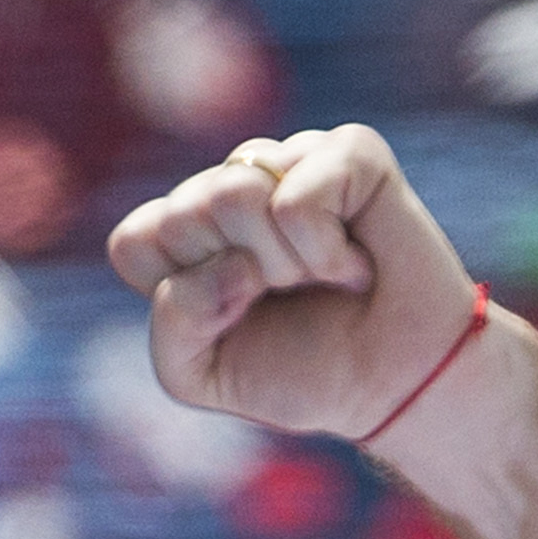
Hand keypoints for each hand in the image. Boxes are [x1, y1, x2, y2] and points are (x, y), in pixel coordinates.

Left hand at [105, 124, 475, 435]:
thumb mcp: (198, 373)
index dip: (181, 293)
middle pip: (183, 214)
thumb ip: (170, 321)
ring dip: (283, 267)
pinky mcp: (350, 152)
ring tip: (324, 276)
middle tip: (291, 297)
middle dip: (238, 280)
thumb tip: (231, 256)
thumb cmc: (303, 372)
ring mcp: (291, 160)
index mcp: (189, 231)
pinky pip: (297, 197)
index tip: (235, 318)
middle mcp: (235, 184)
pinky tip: (356, 261)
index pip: (138, 241)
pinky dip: (325, 252)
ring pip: (233, 195)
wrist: (399, 386)